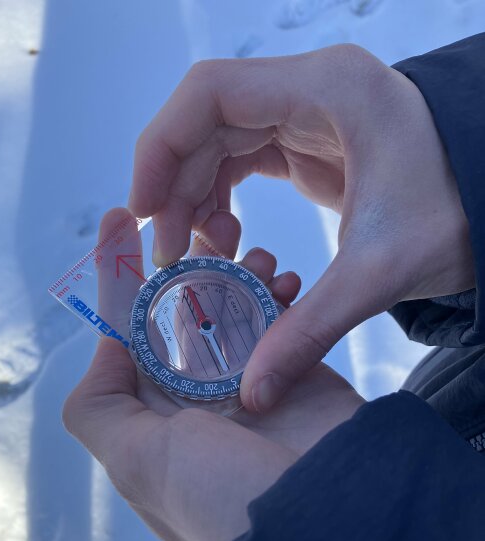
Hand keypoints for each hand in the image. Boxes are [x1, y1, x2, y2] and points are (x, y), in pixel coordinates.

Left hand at [63, 208, 364, 540]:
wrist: (323, 524)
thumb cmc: (217, 494)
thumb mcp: (134, 462)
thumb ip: (100, 404)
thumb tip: (107, 347)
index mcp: (155, 416)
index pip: (129, 336)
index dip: (119, 280)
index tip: (120, 222)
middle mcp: (199, 398)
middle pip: (185, 311)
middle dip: (190, 266)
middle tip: (210, 225)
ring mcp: (251, 383)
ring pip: (235, 308)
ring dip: (240, 273)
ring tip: (259, 255)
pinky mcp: (298, 372)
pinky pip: (281, 318)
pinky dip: (280, 291)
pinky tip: (285, 278)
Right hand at [129, 44, 473, 411]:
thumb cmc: (459, 212)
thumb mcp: (379, 270)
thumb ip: (308, 329)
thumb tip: (252, 395)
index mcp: (326, 91)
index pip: (209, 94)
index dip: (161, 148)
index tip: (142, 211)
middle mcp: (309, 90)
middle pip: (205, 122)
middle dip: (176, 187)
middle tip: (173, 256)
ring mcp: (307, 114)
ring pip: (219, 142)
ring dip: (196, 196)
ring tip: (206, 255)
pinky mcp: (309, 142)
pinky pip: (243, 160)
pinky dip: (223, 198)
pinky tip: (230, 241)